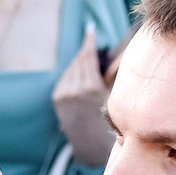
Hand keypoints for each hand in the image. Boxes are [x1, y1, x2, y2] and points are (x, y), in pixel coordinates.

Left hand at [51, 23, 112, 164]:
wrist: (92, 145)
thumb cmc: (111, 121)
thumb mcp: (115, 95)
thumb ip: (113, 73)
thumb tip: (118, 52)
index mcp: (90, 87)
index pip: (88, 56)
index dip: (89, 41)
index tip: (91, 29)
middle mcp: (74, 89)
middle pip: (79, 60)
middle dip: (86, 50)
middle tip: (93, 42)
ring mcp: (63, 94)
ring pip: (71, 68)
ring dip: (80, 61)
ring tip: (91, 61)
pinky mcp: (57, 98)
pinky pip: (66, 77)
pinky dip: (74, 72)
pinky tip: (83, 74)